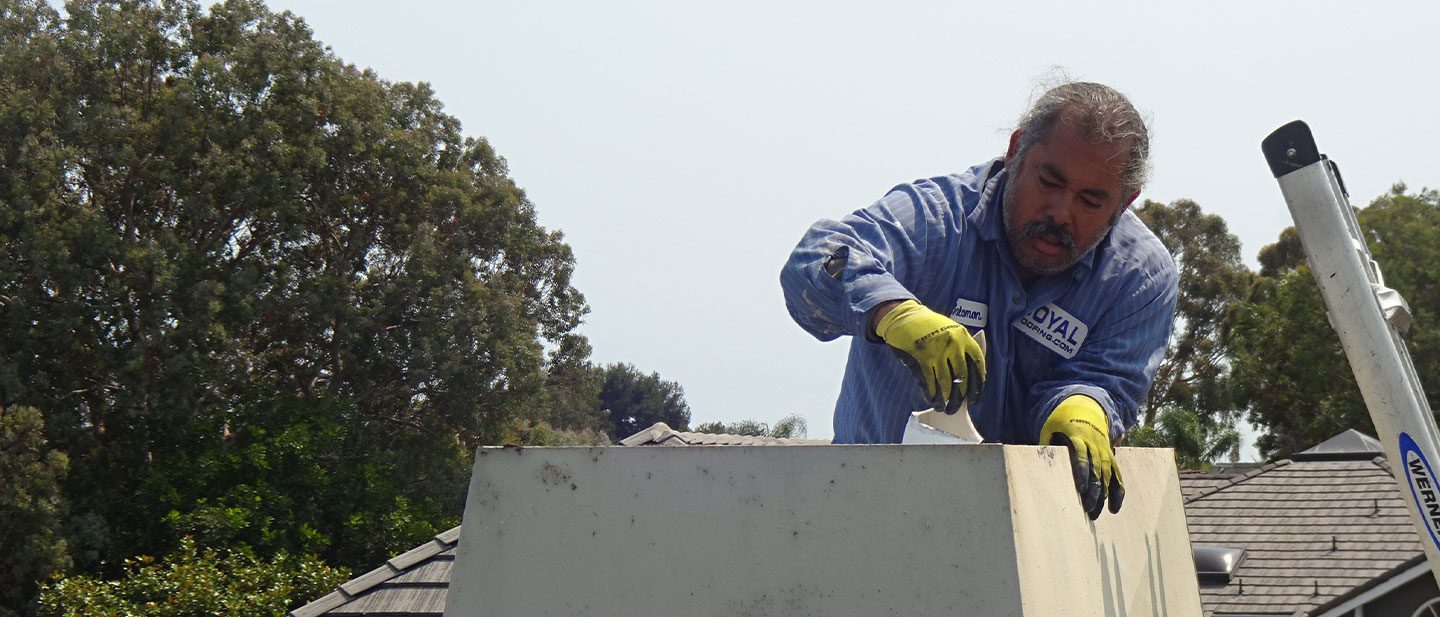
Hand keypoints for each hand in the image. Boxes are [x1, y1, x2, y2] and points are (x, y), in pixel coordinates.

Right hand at [874, 300, 985, 412]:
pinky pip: (929, 381)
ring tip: (943, 408)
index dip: (978, 385)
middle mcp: (953, 344)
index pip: (977, 365)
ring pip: (945, 383)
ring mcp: (937, 351)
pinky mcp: (921, 358)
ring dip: (944, 399)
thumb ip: (963, 347)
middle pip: (962, 378)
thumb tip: (973, 376)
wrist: (905, 317)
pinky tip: (931, 399)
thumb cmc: (929, 327)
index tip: (975, 398)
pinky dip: (930, 393)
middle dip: (960, 397)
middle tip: (956, 408)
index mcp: (963, 337)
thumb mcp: (951, 330)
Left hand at [1041, 395, 1123, 519]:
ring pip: (1108, 475)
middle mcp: (1095, 444)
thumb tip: (1037, 461)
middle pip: (1096, 470)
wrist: (1085, 406)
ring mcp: (1104, 450)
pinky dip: (1118, 491)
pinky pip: (1117, 474)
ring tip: (1097, 513)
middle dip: (1093, 490)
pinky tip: (1114, 507)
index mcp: (1078, 436)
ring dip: (1104, 495)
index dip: (1082, 472)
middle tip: (1088, 509)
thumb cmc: (1061, 420)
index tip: (1081, 488)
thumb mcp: (1050, 427)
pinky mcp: (1110, 455)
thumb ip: (1046, 443)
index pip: (1081, 456)